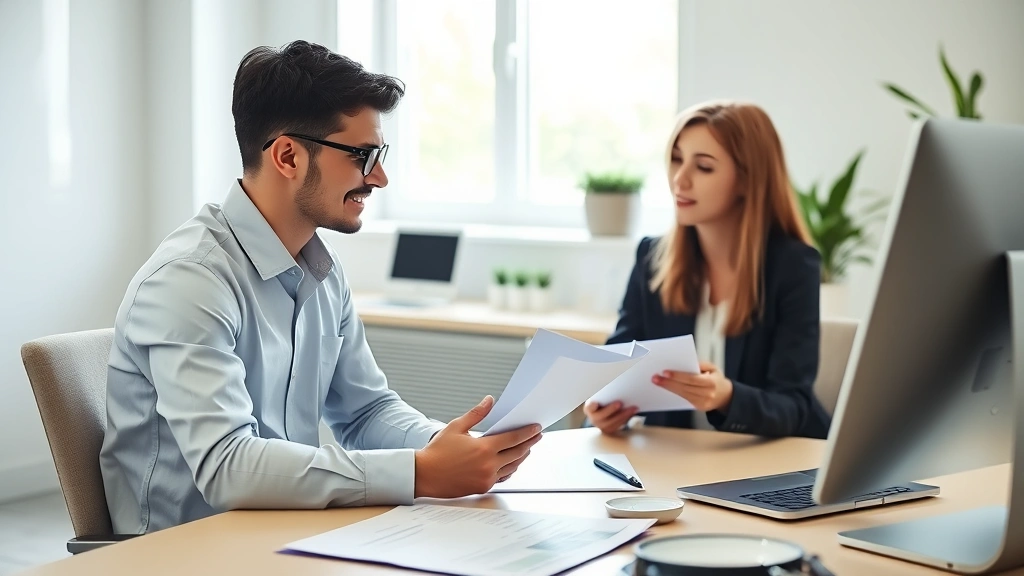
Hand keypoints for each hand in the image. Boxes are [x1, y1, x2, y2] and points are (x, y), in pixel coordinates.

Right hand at [414, 396, 541, 497]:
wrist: (424, 475)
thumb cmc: (437, 452)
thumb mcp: (456, 427)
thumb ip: (476, 414)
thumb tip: (489, 401)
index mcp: (483, 448)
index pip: (513, 438)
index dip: (527, 432)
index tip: (537, 428)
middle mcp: (488, 465)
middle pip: (517, 453)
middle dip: (530, 443)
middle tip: (537, 436)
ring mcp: (487, 478)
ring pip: (512, 467)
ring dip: (521, 457)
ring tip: (526, 448)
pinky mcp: (483, 487)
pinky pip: (502, 478)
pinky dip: (509, 469)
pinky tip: (511, 463)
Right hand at [583, 400, 637, 434]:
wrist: (602, 411)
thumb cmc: (602, 401)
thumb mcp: (600, 397)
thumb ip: (604, 395)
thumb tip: (613, 387)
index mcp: (589, 408)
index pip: (589, 407)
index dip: (592, 406)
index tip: (595, 403)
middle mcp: (594, 419)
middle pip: (602, 416)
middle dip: (611, 409)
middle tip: (620, 403)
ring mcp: (601, 426)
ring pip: (612, 422)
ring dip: (624, 415)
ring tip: (633, 408)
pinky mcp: (610, 430)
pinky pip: (618, 425)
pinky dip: (626, 418)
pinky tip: (633, 412)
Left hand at [653, 361, 733, 411]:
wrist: (726, 396)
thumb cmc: (716, 379)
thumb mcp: (713, 368)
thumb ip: (701, 364)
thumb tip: (684, 362)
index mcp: (711, 382)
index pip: (692, 379)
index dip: (678, 376)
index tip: (665, 372)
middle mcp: (707, 394)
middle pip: (684, 388)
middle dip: (668, 383)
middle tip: (655, 377)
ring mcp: (703, 403)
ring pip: (682, 394)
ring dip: (668, 388)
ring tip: (657, 382)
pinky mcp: (698, 407)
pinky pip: (684, 399)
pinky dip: (674, 393)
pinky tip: (666, 388)